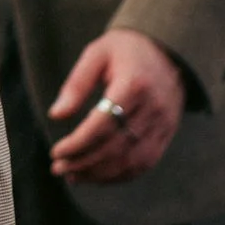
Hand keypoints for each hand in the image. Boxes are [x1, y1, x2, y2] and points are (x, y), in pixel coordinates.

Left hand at [47, 27, 183, 184]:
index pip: (103, 124)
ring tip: (73, 176)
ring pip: (131, 160)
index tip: (56, 152)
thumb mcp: (97, 54)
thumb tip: (56, 115)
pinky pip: (145, 163)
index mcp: (135, 84)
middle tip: (58, 168)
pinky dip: (120, 175)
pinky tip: (97, 175)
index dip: (78, 143)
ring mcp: (164, 123)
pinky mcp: (168, 133)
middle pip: (116, 146)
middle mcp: (154, 108)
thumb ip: (76, 84)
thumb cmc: (126, 49)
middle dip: (84, 162)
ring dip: (100, 174)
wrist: (168, 49)